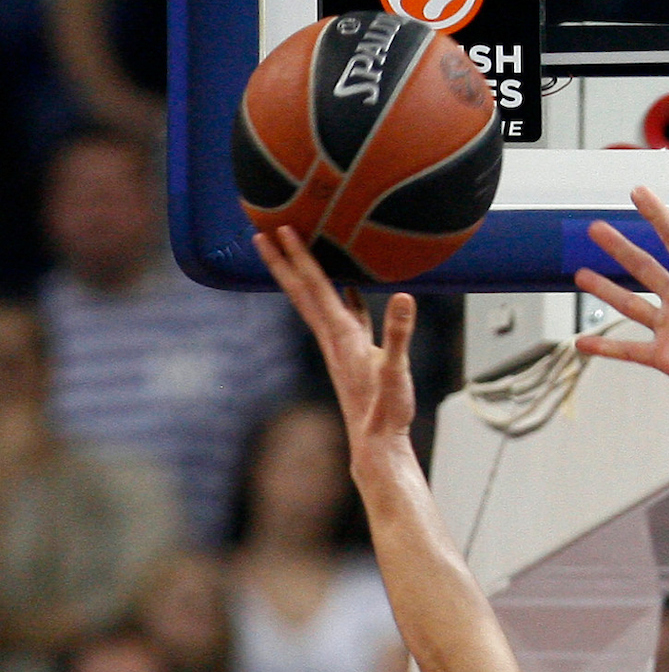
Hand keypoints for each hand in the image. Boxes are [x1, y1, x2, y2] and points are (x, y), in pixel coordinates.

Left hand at [254, 226, 416, 459]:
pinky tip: (348, 289)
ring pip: (316, 302)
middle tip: (261, 233)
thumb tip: (404, 296)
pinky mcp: (353, 354)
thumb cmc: (385, 410)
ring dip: (303, 276)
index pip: (316, 286)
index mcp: (342, 334)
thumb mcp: (396, 369)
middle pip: (302, 291)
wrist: (376, 442)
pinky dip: (339, 296)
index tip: (282, 230)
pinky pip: (342, 315)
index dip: (299, 257)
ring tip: (295, 253)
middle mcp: (333, 336)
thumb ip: (399, 332)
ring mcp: (341, 345)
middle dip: (282, 262)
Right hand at [573, 190, 668, 409]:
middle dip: (619, 248)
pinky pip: (629, 350)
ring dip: (605, 289)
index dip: (656, 216)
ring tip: (580, 274)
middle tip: (595, 228)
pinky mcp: (667, 357)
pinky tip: (581, 342)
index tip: (637, 192)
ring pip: (630, 305)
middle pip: (643, 267)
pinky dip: (605, 348)